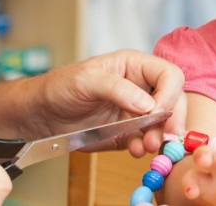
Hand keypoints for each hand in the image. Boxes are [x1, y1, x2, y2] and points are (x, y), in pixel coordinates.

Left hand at [28, 50, 185, 156]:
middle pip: (173, 100)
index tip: (157, 112)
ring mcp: (136, 112)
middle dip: (171, 119)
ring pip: (163, 124)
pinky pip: (145, 141)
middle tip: (164, 136)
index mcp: (135, 66)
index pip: (168, 75)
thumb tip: (147, 104)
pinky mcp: (128, 132)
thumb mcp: (87, 80)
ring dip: (160, 136)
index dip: (169, 93)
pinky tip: (134, 150)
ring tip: (147, 146)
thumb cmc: (61, 86)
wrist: (41, 114)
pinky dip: (144, 148)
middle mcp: (141, 87)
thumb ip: (117, 88)